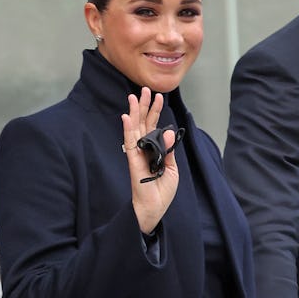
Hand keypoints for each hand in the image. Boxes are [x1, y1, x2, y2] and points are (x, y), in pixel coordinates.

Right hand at [121, 88, 179, 233]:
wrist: (155, 208)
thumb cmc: (162, 191)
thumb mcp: (172, 168)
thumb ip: (169, 149)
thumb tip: (168, 131)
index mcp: (154, 150)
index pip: (154, 126)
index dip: (156, 112)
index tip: (159, 97)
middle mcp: (144, 149)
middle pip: (143, 123)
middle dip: (144, 106)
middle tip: (145, 89)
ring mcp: (137, 154)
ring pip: (135, 128)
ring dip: (135, 112)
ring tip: (134, 96)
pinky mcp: (133, 161)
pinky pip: (129, 143)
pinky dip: (128, 129)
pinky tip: (126, 117)